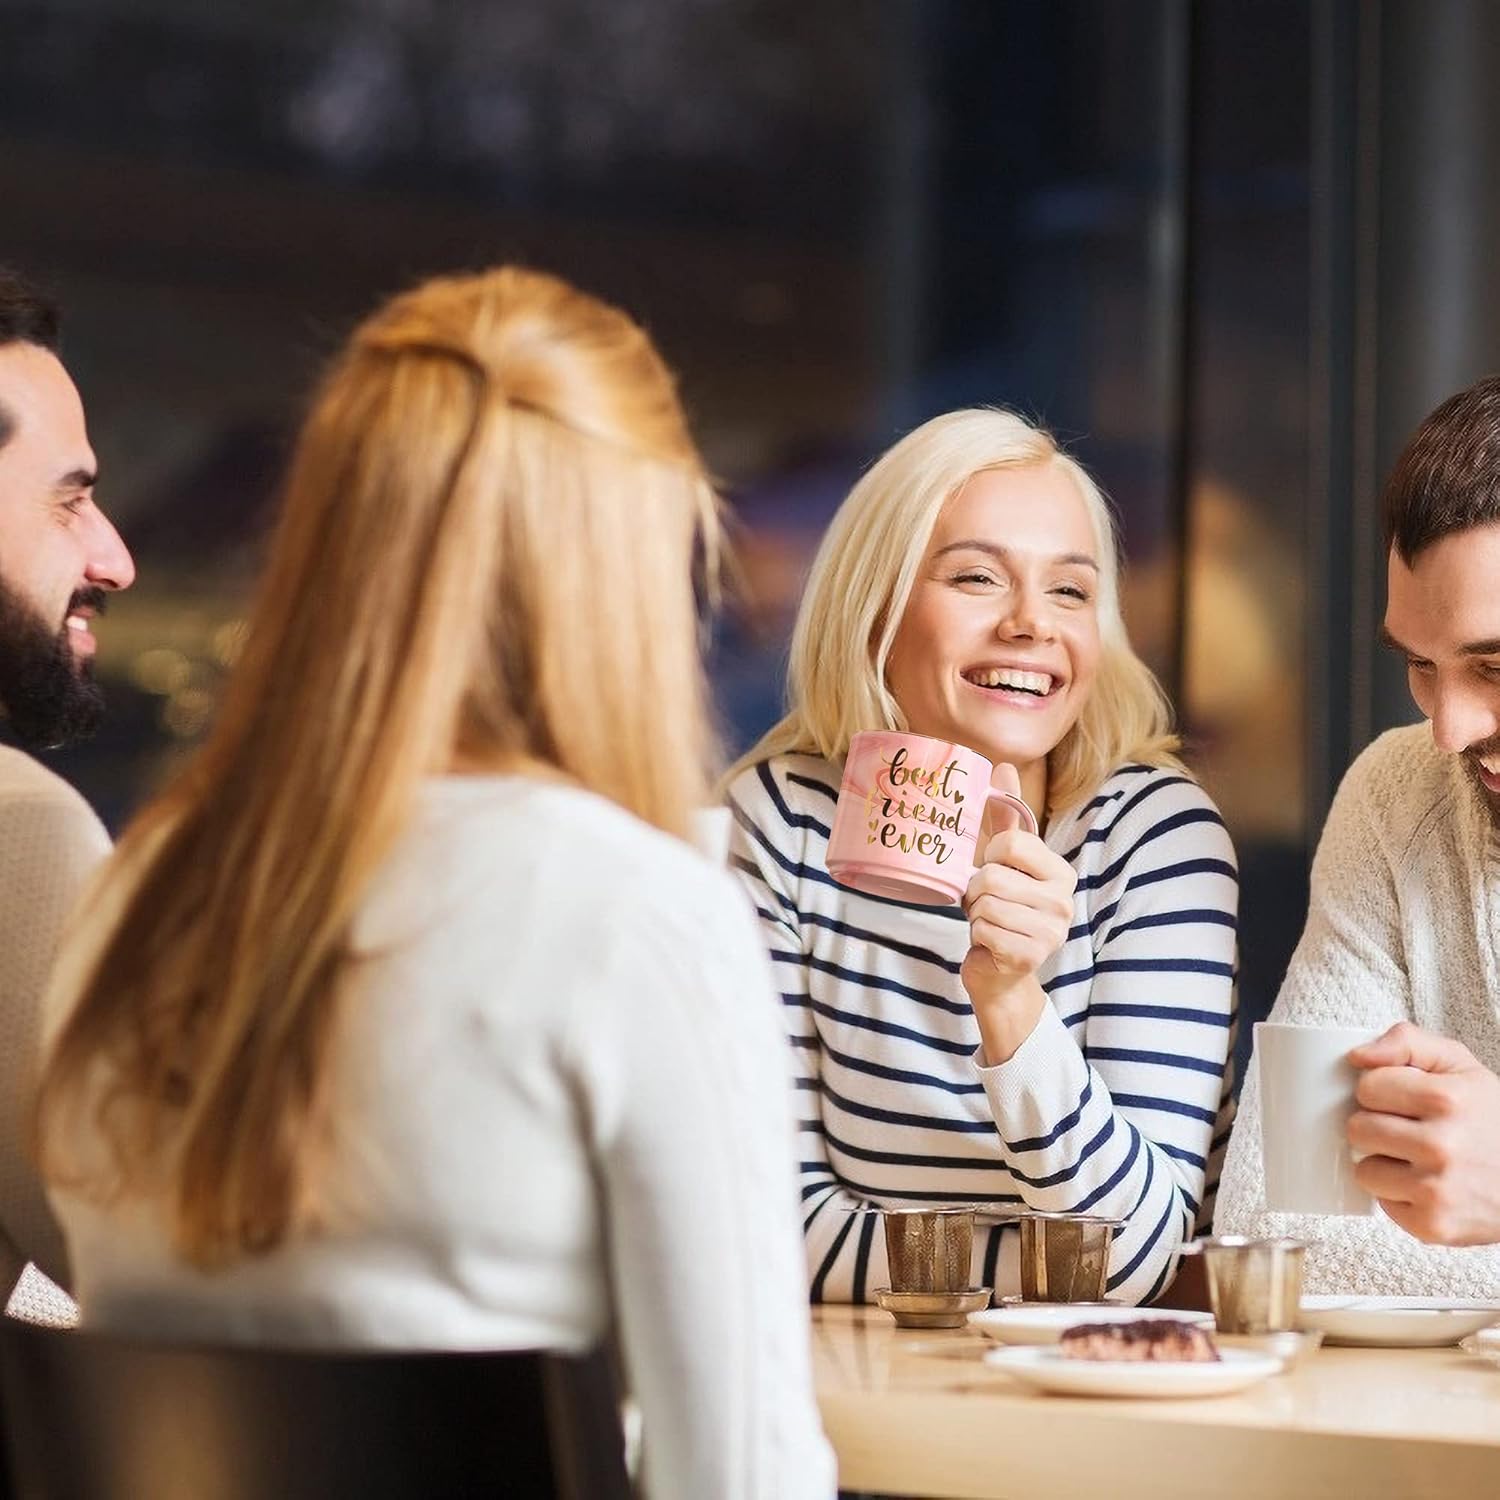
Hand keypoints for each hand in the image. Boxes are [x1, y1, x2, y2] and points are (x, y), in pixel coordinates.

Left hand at [960, 767, 1075, 1062]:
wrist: (1001, 970)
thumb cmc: (1001, 906)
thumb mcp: (1002, 860)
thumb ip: (1004, 815)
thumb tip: (1002, 766)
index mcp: (1060, 871)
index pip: (1010, 844)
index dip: (989, 857)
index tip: (994, 871)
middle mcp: (1063, 900)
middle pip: (991, 877)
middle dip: (977, 891)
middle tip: (987, 902)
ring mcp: (1051, 932)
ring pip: (985, 905)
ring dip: (976, 914)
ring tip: (989, 920)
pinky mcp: (1031, 957)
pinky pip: (983, 932)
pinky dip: (977, 936)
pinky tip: (991, 942)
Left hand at [1346, 1022, 1499, 1246]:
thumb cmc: (1492, 1121)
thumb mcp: (1459, 1066)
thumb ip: (1407, 1042)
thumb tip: (1357, 1055)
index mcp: (1446, 1099)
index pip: (1367, 1087)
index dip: (1382, 1092)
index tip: (1403, 1100)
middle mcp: (1441, 1145)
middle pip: (1357, 1128)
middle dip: (1377, 1127)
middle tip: (1409, 1131)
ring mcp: (1436, 1189)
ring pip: (1363, 1169)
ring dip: (1384, 1165)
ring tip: (1418, 1161)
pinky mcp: (1432, 1225)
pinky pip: (1381, 1204)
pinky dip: (1399, 1196)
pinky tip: (1428, 1187)